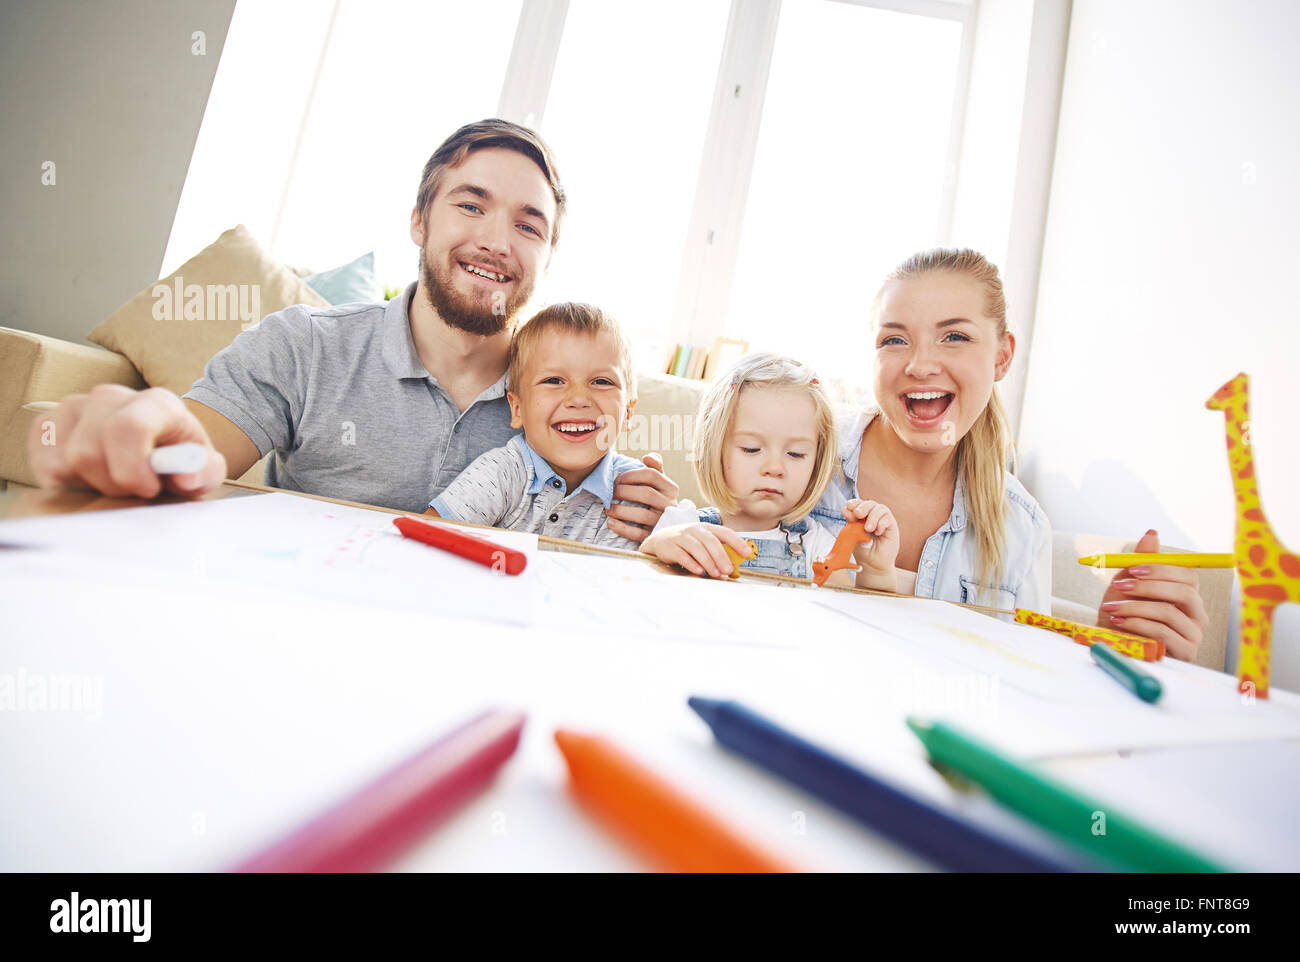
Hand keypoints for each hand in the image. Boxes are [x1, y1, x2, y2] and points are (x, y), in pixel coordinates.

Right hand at [26, 384, 226, 497]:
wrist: (156, 450)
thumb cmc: (179, 462)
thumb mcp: (203, 469)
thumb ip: (204, 472)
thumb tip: (185, 477)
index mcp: (155, 403)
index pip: (128, 427)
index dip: (132, 468)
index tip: (148, 490)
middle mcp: (109, 396)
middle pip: (89, 452)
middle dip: (113, 484)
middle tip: (135, 490)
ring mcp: (72, 407)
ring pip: (65, 462)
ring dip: (91, 485)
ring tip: (116, 481)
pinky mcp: (45, 425)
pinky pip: (44, 466)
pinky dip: (67, 484)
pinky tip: (92, 478)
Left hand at [607, 452, 678, 542]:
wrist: (668, 527)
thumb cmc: (658, 498)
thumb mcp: (660, 482)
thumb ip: (655, 466)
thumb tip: (647, 457)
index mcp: (671, 488)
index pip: (651, 475)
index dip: (631, 475)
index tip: (617, 479)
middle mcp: (670, 505)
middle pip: (646, 494)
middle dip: (623, 491)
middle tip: (609, 492)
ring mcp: (663, 522)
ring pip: (641, 514)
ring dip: (620, 510)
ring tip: (607, 508)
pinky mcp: (654, 536)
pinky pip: (638, 533)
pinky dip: (622, 528)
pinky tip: (610, 523)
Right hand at [642, 523, 753, 578]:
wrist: (660, 540)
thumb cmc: (687, 543)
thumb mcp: (702, 542)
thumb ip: (716, 551)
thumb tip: (733, 568)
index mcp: (706, 527)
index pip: (725, 532)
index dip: (737, 542)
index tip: (747, 553)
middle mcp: (694, 529)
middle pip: (711, 541)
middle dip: (721, 556)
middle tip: (729, 570)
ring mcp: (682, 537)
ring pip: (697, 548)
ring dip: (709, 562)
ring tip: (716, 574)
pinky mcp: (671, 547)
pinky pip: (683, 555)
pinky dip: (692, 564)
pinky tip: (699, 571)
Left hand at [844, 498, 900, 580]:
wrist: (872, 564)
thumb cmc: (862, 550)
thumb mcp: (853, 535)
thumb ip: (851, 522)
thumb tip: (845, 509)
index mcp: (862, 516)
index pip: (859, 504)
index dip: (855, 503)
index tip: (848, 506)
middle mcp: (873, 516)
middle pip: (870, 504)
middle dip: (863, 507)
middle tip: (857, 514)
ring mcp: (883, 520)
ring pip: (880, 508)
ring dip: (873, 516)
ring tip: (868, 529)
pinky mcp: (891, 527)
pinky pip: (888, 519)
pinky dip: (881, 524)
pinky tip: (877, 533)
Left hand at [1097, 529, 1207, 661]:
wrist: (1113, 644)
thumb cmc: (1123, 613)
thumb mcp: (1127, 584)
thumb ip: (1141, 561)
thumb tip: (1152, 534)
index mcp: (1187, 595)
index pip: (1188, 576)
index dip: (1162, 569)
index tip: (1133, 568)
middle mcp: (1196, 614)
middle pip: (1185, 593)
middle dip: (1149, 587)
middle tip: (1120, 586)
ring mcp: (1194, 634)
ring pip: (1169, 612)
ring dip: (1135, 607)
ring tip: (1110, 607)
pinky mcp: (1185, 653)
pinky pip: (1163, 633)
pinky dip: (1137, 624)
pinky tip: (1119, 621)